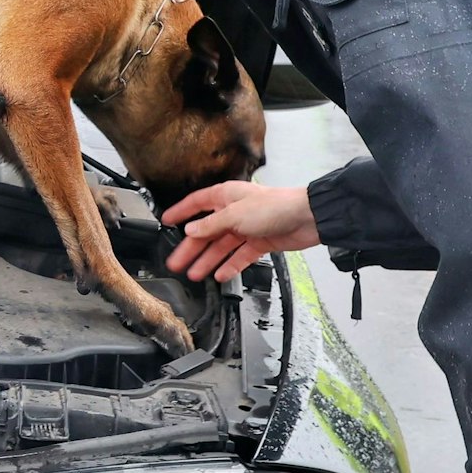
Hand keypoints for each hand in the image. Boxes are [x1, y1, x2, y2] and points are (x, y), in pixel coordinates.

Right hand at [161, 181, 319, 281]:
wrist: (306, 218)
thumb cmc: (274, 206)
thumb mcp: (235, 215)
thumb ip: (211, 225)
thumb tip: (191, 230)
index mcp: (225, 197)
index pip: (196, 204)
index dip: (180, 213)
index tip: (166, 221)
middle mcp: (233, 212)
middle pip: (206, 232)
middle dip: (190, 248)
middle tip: (176, 263)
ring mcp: (246, 229)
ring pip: (221, 247)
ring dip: (207, 261)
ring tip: (194, 275)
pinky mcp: (258, 243)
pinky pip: (239, 256)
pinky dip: (229, 266)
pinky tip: (219, 275)